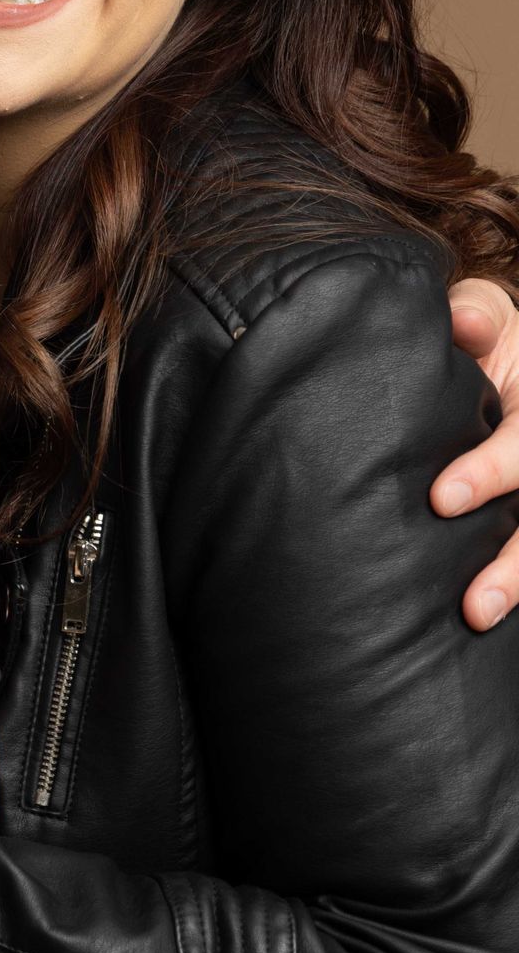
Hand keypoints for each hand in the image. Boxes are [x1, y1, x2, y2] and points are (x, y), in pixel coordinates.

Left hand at [435, 279, 518, 628]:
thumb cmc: (488, 342)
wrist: (511, 363)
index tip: (440, 500)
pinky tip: (493, 635)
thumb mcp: (491, 318)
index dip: (490, 471)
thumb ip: (478, 318)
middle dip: (515, 561)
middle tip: (474, 602)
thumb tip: (462, 323)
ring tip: (479, 619)